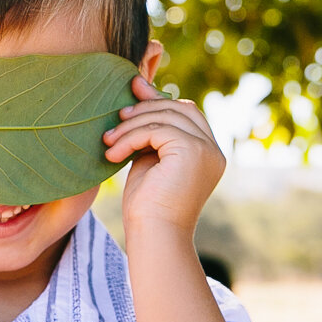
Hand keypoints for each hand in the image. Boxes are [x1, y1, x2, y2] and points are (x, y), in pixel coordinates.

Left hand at [103, 78, 224, 237]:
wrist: (154, 236)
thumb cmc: (148, 206)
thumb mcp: (149, 158)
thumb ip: (150, 129)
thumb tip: (139, 85)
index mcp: (208, 153)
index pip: (186, 113)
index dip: (159, 101)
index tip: (131, 93)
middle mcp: (213, 150)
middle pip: (180, 109)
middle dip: (146, 107)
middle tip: (117, 116)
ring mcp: (207, 150)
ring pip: (166, 117)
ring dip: (131, 125)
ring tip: (108, 141)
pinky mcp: (193, 152)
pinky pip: (157, 130)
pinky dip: (131, 137)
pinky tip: (113, 154)